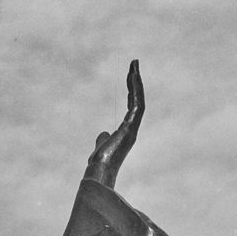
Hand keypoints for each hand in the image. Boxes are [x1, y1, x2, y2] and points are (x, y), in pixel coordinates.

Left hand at [84, 60, 143, 189]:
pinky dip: (135, 91)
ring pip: (138, 100)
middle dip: (135, 82)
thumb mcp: (101, 145)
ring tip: (133, 65)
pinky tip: (132, 77)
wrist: (98, 171)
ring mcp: (133, 127)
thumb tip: (102, 134)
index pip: (131, 106)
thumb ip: (103, 138)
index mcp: (126, 130)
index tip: (130, 76)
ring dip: (136, 82)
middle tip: (134, 64)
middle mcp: (132, 127)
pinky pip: (136, 104)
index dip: (131, 90)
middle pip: (136, 99)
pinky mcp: (130, 127)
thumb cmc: (99, 162)